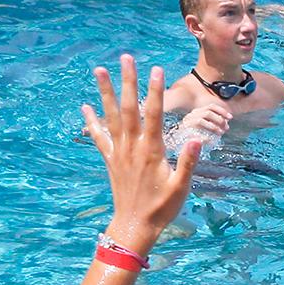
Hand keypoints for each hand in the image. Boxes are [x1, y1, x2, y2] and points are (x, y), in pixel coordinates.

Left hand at [80, 56, 200, 254]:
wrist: (135, 226)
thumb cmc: (162, 208)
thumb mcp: (181, 187)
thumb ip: (188, 163)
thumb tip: (198, 140)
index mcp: (151, 151)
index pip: (153, 115)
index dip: (155, 91)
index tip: (156, 69)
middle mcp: (132, 147)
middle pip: (129, 108)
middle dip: (128, 81)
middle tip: (126, 58)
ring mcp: (119, 152)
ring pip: (111, 117)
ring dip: (105, 92)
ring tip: (98, 70)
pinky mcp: (110, 160)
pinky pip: (99, 137)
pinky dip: (91, 121)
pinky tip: (85, 107)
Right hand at [179, 102, 231, 137]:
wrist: (179, 142)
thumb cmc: (195, 134)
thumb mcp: (206, 127)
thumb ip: (214, 123)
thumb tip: (226, 123)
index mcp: (198, 112)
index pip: (211, 106)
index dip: (222, 111)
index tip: (231, 117)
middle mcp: (191, 115)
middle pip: (208, 112)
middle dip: (219, 119)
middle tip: (226, 128)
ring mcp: (186, 122)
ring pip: (201, 120)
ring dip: (213, 127)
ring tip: (220, 133)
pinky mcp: (183, 131)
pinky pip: (195, 133)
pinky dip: (204, 136)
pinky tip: (210, 140)